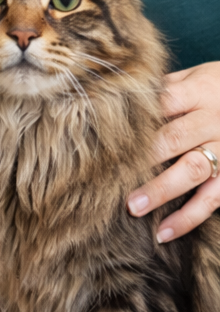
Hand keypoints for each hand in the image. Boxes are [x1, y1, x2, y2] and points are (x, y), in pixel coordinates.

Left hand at [127, 61, 219, 241]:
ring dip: (162, 190)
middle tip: (109, 175)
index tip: (102, 136)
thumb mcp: (194, 78)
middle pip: (174, 138)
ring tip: (133, 207)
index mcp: (198, 92)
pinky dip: (189, 218)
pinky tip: (164, 233)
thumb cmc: (215, 89)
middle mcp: (213, 120)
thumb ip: (162, 89)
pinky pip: (214, 199)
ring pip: (193, 170)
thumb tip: (114, 96)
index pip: (162, 103)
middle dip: (142, 158)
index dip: (134, 120)